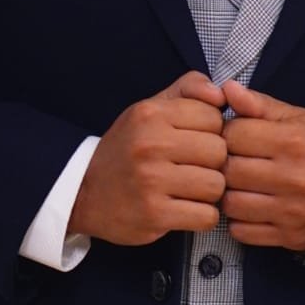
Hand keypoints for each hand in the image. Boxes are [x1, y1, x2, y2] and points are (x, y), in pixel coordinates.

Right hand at [68, 72, 227, 245]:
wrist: (83, 191)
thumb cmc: (128, 148)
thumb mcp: (150, 108)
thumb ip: (188, 89)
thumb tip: (222, 92)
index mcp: (151, 114)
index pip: (213, 117)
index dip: (212, 131)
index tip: (196, 141)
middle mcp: (150, 144)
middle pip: (219, 152)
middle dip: (214, 163)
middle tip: (196, 168)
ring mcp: (151, 181)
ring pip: (216, 185)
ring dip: (209, 192)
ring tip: (191, 189)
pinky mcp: (154, 214)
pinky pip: (206, 216)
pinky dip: (202, 216)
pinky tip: (187, 209)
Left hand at [212, 81, 304, 249]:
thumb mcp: (295, 117)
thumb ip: (258, 104)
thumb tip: (226, 88)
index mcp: (293, 141)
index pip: (233, 135)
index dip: (226, 133)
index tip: (233, 136)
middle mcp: (293, 177)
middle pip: (229, 170)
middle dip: (224, 163)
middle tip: (231, 160)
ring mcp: (290, 210)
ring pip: (231, 204)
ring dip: (228, 193)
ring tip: (238, 184)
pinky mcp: (287, 235)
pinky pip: (242, 232)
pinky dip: (238, 220)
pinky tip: (248, 206)